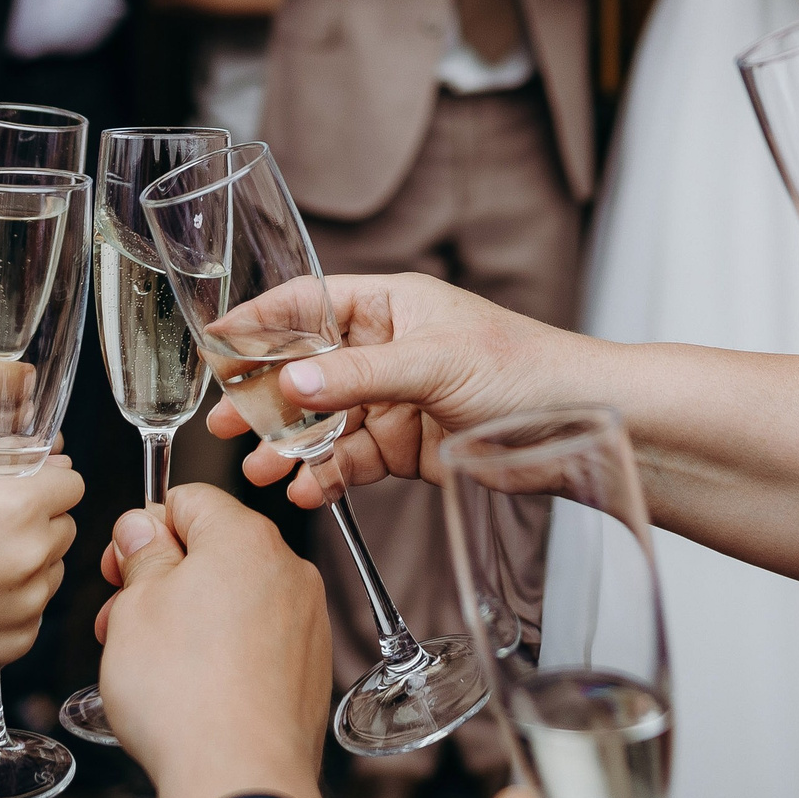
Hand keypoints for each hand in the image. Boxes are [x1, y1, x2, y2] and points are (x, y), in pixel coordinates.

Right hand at [95, 485, 332, 797]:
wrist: (239, 778)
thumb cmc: (183, 694)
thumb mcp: (136, 606)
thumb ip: (142, 555)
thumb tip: (144, 530)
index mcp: (246, 539)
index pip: (190, 499)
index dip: (145, 526)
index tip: (120, 561)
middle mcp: (288, 571)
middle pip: (214, 551)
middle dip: (163, 578)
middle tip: (121, 618)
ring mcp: (306, 622)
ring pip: (234, 598)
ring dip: (189, 616)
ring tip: (149, 663)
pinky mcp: (309, 668)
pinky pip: (257, 639)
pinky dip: (223, 651)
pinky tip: (191, 688)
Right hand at [200, 273, 589, 507]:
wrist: (581, 425)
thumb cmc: (526, 369)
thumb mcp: (436, 362)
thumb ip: (360, 376)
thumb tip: (292, 382)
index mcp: (392, 306)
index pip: (308, 305)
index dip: (259, 322)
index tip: (216, 343)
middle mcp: (387, 350)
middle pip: (306, 369)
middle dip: (263, 396)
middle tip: (222, 421)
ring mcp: (395, 401)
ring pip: (324, 422)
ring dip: (290, 446)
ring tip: (258, 470)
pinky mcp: (406, 448)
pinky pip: (352, 461)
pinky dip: (327, 477)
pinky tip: (307, 492)